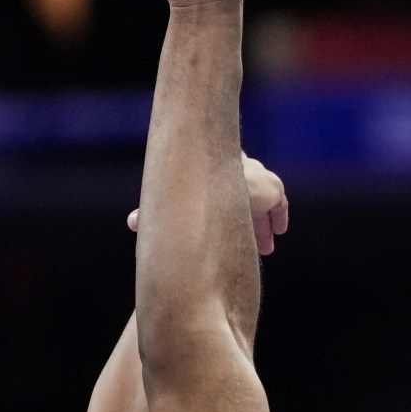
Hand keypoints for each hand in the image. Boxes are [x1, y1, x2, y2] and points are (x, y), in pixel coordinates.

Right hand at [130, 155, 289, 255]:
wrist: (218, 187)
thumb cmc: (187, 192)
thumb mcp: (171, 202)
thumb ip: (153, 212)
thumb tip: (132, 222)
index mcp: (213, 166)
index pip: (220, 179)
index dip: (223, 201)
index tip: (224, 218)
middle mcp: (237, 165)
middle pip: (245, 190)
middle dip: (248, 215)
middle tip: (253, 240)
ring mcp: (257, 174)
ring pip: (262, 198)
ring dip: (262, 222)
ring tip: (265, 246)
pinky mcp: (272, 187)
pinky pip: (279, 203)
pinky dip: (278, 217)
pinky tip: (278, 233)